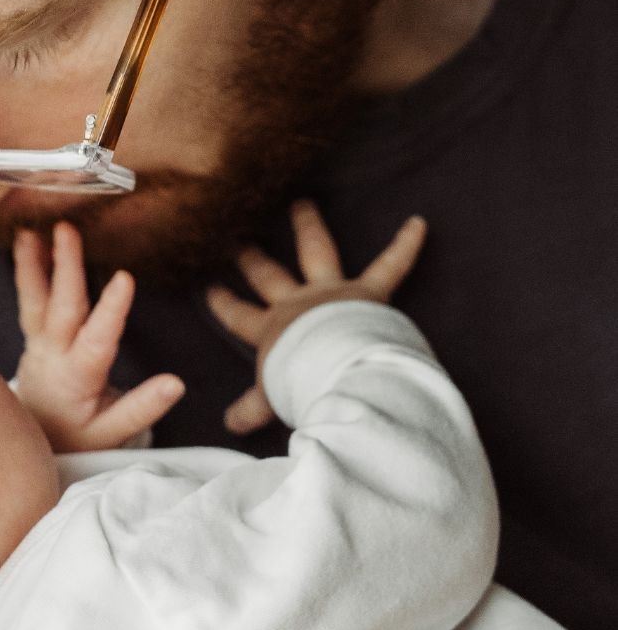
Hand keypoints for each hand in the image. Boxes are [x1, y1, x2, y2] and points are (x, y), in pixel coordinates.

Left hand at [13, 222, 183, 453]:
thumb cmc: (76, 434)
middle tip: (67, 231)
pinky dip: (27, 270)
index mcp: (76, 377)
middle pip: (61, 308)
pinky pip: (28, 300)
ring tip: (30, 230)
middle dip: (66, 267)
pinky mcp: (30, 336)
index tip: (124, 279)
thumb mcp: (111, 433)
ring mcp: (36, 343)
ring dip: (33, 263)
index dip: (111, 311)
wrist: (29, 440)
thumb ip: (142, 407)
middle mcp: (53, 354)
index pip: (97, 340)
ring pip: (34, 300)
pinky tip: (26, 243)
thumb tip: (176, 384)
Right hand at [205, 199, 427, 435]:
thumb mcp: (272, 398)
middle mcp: (296, 303)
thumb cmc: (303, 384)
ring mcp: (330, 292)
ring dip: (309, 226)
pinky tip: (419, 223)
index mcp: (271, 329)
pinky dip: (406, 245)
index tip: (209, 287)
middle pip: (268, 276)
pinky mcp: (367, 292)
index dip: (224, 303)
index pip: (239, 315)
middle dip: (251, 259)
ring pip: (316, 251)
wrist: (338, 371)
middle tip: (238, 238)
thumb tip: (227, 425)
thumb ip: (252, 408)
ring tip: (303, 203)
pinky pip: (391, 265)